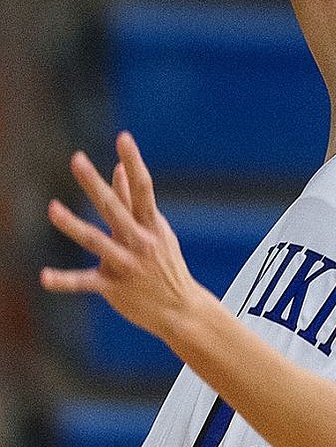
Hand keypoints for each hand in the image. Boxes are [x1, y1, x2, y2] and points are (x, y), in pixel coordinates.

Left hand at [41, 132, 204, 344]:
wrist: (179, 308)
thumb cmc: (165, 263)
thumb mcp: (155, 230)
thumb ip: (132, 200)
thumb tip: (119, 168)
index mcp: (151, 223)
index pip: (142, 186)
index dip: (133, 160)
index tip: (123, 137)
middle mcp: (139, 240)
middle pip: (113, 207)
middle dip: (94, 183)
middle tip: (76, 159)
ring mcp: (126, 264)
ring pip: (95, 240)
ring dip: (72, 224)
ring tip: (52, 208)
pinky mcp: (113, 287)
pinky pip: (84, 282)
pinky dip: (64, 280)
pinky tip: (44, 276)